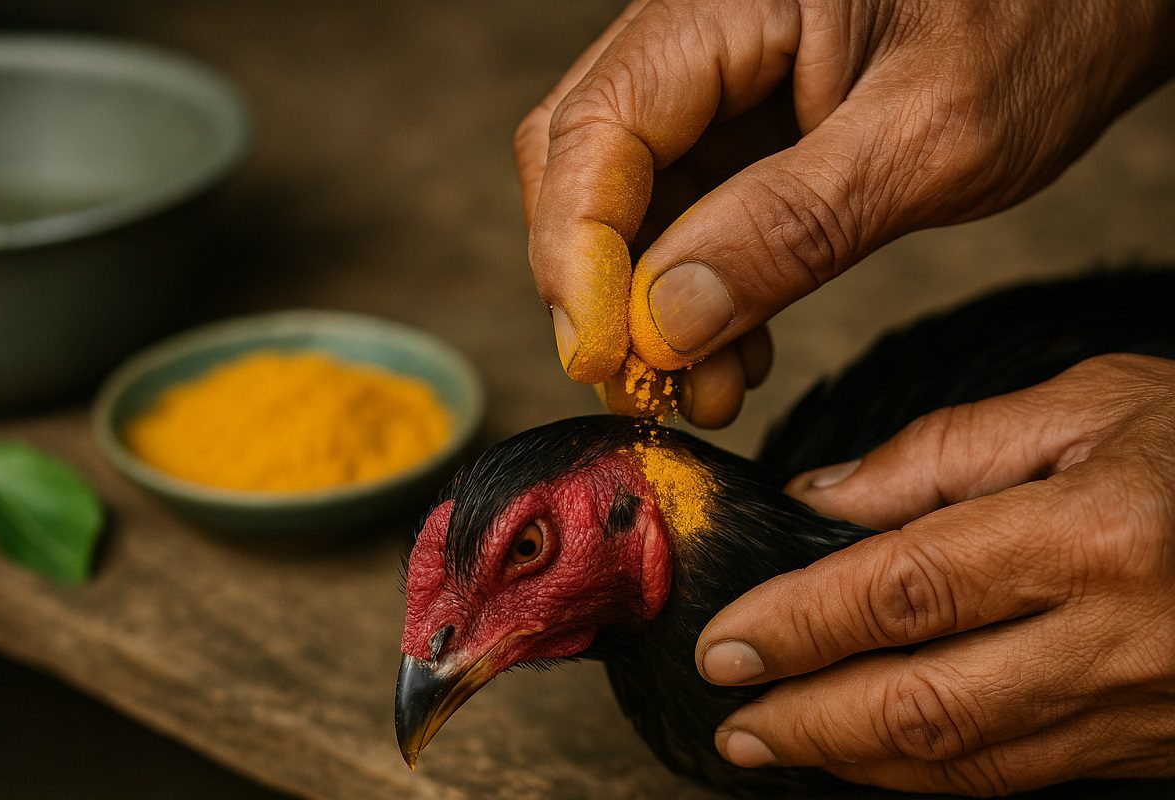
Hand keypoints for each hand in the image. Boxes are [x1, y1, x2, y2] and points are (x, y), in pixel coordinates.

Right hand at [515, 0, 1174, 427]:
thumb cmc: (1044, 21)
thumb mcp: (929, 138)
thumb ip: (791, 226)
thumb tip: (667, 322)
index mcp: (725, 1)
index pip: (594, 129)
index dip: (576, 255)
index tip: (603, 359)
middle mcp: (699, 32)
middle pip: (584, 163)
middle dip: (602, 289)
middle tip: (645, 388)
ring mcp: (718, 77)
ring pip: (631, 199)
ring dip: (651, 307)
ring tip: (707, 389)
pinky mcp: (746, 121)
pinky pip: (690, 210)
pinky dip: (698, 291)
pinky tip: (732, 348)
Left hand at [695, 354, 1174, 794]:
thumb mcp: (1085, 406)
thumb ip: (940, 456)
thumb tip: (820, 504)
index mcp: (1095, 532)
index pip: (905, 592)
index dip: (799, 626)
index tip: (725, 642)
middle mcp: (1119, 636)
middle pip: (926, 702)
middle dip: (809, 719)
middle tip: (731, 717)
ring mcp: (1143, 708)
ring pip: (970, 760)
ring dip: (857, 759)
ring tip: (774, 742)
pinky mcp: (1152, 746)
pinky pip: (1023, 775)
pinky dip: (932, 771)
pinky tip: (873, 751)